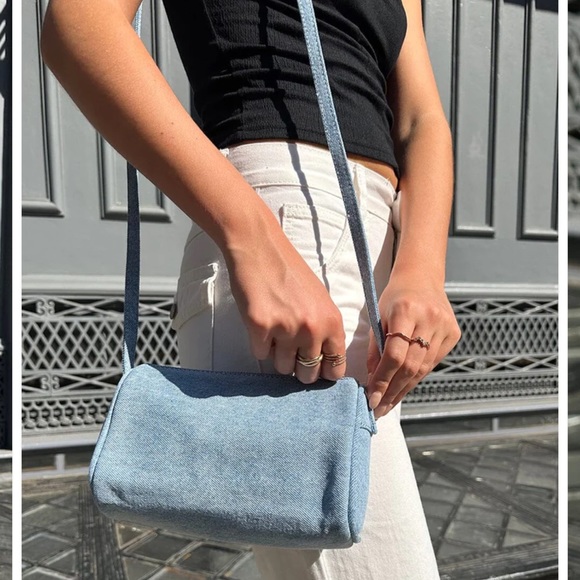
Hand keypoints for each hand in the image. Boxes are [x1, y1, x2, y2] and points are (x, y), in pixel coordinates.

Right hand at [224, 231, 346, 384]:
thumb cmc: (290, 271)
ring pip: (282, 367)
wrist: (260, 248)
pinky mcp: (260, 328)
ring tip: (274, 329)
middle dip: (298, 367)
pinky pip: (260, 354)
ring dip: (277, 355)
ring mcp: (286, 329)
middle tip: (289, 348)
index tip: (315, 370)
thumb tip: (322, 363)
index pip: (336, 368)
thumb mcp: (320, 300)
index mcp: (332, 322)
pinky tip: (260, 320)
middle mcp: (312, 329)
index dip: (324, 373)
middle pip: (308, 374)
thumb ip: (324, 329)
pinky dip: (258, 343)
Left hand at [366, 273, 460, 417]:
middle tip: (378, 409)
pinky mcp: (454, 334)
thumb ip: (375, 347)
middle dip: (392, 391)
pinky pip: (432, 363)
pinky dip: (416, 377)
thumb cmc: (394, 297)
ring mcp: (445, 327)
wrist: (422, 277)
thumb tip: (372, 380)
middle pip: (410, 365)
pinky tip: (403, 388)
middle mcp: (429, 319)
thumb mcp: (379, 316)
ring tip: (388, 404)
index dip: (382, 379)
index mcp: (406, 311)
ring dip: (404, 389)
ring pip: (423, 368)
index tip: (371, 397)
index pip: (394, 354)